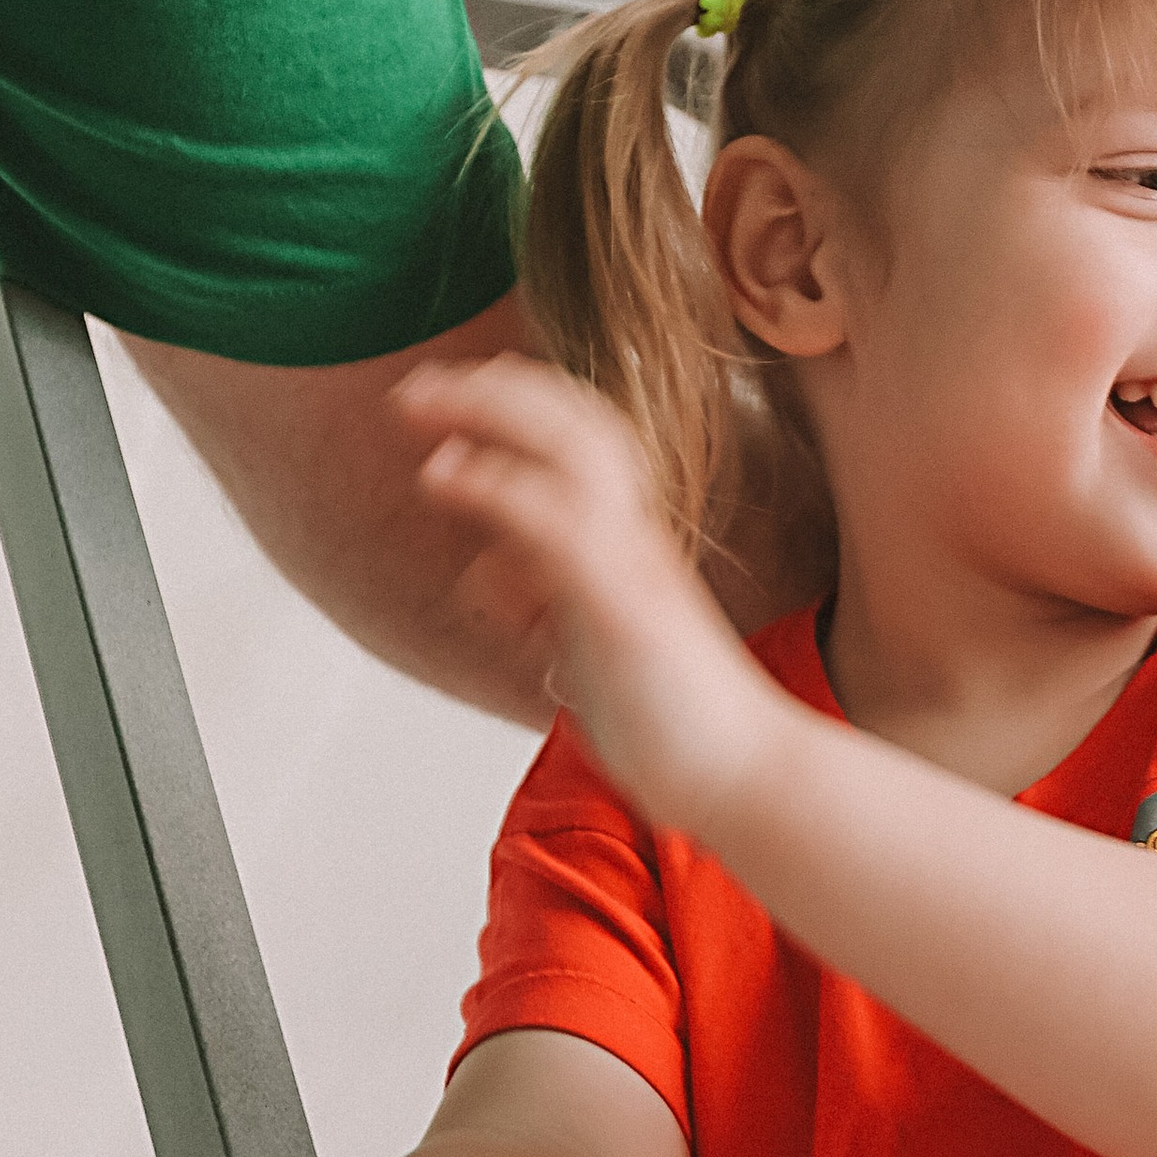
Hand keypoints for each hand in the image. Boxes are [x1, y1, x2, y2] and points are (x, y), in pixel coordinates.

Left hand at [394, 353, 775, 828]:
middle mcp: (635, 538)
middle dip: (494, 390)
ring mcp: (631, 563)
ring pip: (568, 450)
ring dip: (489, 412)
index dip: (524, 405)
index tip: (460, 390)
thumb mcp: (596, 643)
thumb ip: (553, 601)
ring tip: (416, 401)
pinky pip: (557, 523)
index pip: (585, 442)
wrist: (741, 772)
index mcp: (630, 543)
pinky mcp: (620, 603)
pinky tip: (443, 474)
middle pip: (576, 424)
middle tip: (416, 384)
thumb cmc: (669, 720)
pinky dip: (497, 486)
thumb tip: (502, 586)